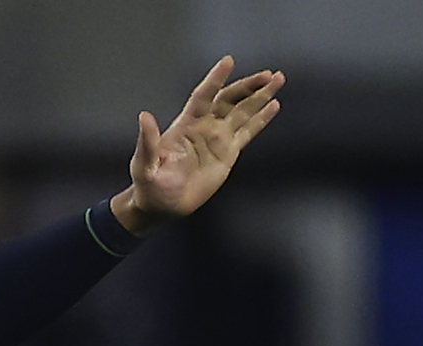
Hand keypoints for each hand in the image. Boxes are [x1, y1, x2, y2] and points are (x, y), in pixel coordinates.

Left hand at [115, 57, 281, 232]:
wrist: (161, 207)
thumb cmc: (148, 187)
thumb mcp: (145, 165)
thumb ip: (148, 142)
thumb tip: (144, 116)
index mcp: (185, 125)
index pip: (203, 96)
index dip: (215, 79)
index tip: (228, 61)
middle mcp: (204, 127)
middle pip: (229, 99)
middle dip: (248, 85)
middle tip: (269, 74)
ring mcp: (217, 138)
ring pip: (243, 111)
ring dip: (260, 95)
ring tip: (278, 79)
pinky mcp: (228, 153)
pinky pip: (248, 132)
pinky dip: (261, 119)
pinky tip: (274, 105)